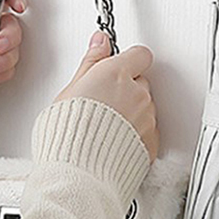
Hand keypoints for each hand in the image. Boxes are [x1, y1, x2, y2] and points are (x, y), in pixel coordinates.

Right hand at [56, 32, 158, 161]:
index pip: (139, 54)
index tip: (119, 66)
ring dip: (133, 112)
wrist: (77, 176)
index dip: (129, 60)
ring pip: (146, 106)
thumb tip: (100, 42)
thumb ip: (91, 62)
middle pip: (141, 81)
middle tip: (104, 103)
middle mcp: (136, 92)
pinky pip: (149, 130)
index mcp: (116, 74)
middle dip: (127, 89)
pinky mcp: (151, 141)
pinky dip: (137, 134)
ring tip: (107, 127)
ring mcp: (146, 117)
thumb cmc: (67, 136)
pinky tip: (116, 141)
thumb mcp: (70, 90)